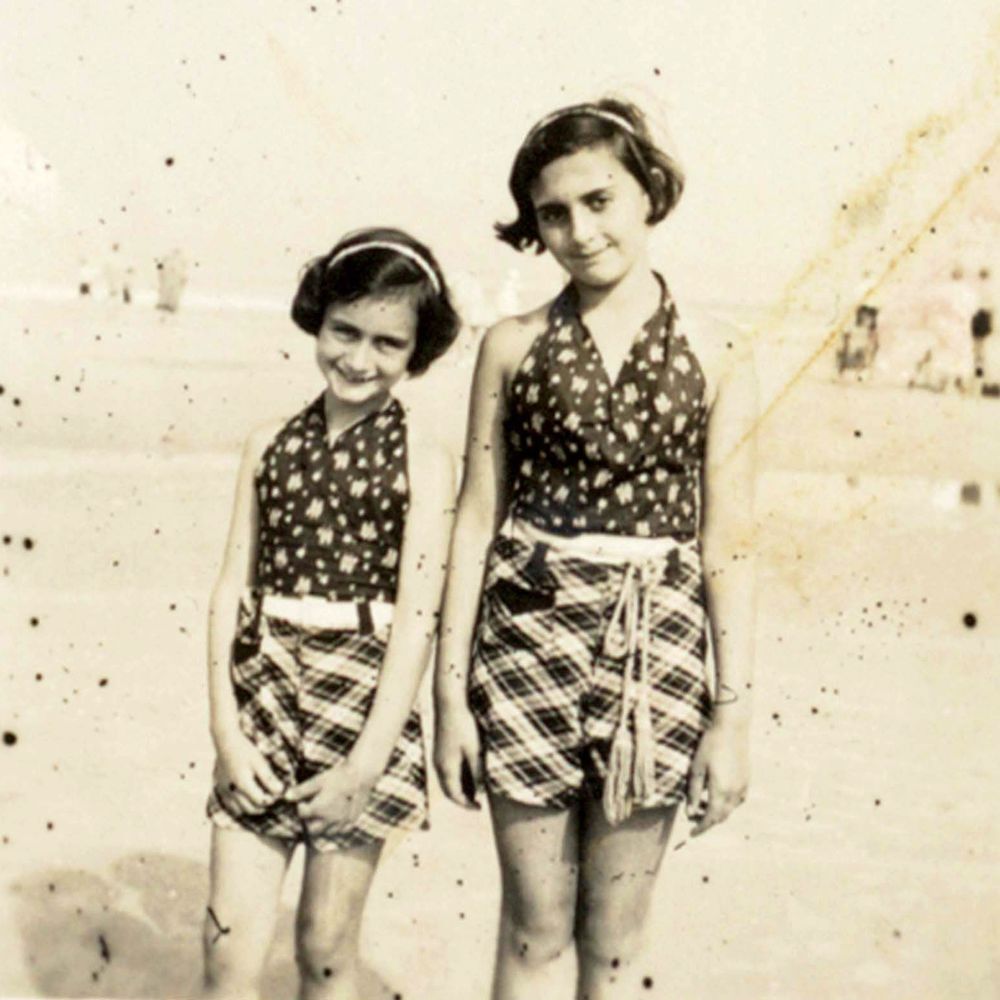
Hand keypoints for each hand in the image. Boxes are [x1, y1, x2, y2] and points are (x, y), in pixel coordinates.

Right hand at [214, 730, 284, 814]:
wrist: (226, 742)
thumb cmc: (245, 751)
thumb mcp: (260, 762)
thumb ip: (268, 779)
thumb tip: (280, 792)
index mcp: (242, 783)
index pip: (260, 802)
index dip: (271, 799)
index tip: (277, 793)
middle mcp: (231, 791)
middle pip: (251, 809)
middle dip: (263, 805)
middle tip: (271, 796)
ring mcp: (224, 792)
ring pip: (241, 811)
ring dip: (252, 807)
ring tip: (261, 796)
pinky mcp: (220, 790)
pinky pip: (232, 807)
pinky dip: (241, 806)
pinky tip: (248, 797)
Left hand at [286, 761, 376, 836]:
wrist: (360, 777)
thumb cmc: (338, 777)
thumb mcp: (318, 780)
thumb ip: (301, 790)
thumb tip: (286, 796)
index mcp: (318, 809)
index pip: (302, 814)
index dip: (300, 807)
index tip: (302, 800)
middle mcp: (328, 820)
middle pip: (311, 829)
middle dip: (308, 822)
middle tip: (311, 811)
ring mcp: (340, 823)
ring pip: (326, 832)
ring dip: (321, 827)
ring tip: (322, 815)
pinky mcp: (350, 822)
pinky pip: (339, 831)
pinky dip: (334, 827)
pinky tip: (334, 818)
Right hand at [433, 700, 481, 809]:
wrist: (449, 704)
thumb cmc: (463, 726)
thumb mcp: (474, 750)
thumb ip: (477, 772)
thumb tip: (480, 791)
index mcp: (447, 768)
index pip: (455, 795)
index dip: (467, 805)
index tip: (479, 809)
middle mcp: (439, 765)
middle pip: (448, 791)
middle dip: (462, 799)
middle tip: (477, 803)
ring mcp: (437, 757)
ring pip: (446, 781)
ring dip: (459, 788)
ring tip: (475, 791)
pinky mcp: (439, 749)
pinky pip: (446, 771)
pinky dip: (456, 778)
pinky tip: (468, 773)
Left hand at [686, 720, 749, 835]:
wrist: (732, 728)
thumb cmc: (710, 745)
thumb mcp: (696, 768)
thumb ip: (693, 792)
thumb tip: (689, 813)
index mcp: (720, 791)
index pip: (710, 819)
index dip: (700, 828)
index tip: (691, 833)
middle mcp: (734, 793)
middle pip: (721, 817)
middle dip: (708, 821)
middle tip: (694, 817)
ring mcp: (743, 787)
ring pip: (730, 809)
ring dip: (717, 812)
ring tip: (702, 804)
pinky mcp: (747, 780)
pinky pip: (737, 800)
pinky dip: (727, 804)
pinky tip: (718, 794)